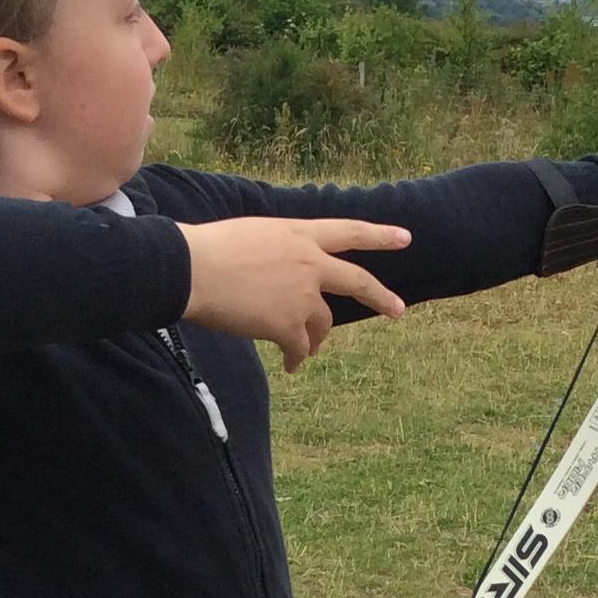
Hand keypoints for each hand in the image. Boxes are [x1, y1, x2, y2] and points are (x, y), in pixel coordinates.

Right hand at [182, 216, 408, 370]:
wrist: (191, 269)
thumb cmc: (207, 250)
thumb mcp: (252, 235)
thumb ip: (277, 253)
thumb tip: (281, 280)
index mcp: (298, 234)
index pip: (348, 231)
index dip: (379, 235)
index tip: (405, 238)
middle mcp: (309, 262)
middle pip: (357, 281)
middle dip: (381, 297)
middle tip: (398, 310)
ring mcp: (302, 294)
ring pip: (322, 324)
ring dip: (314, 339)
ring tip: (303, 352)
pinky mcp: (288, 324)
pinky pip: (299, 348)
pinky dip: (295, 359)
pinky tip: (289, 367)